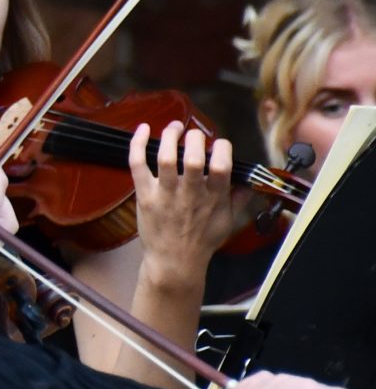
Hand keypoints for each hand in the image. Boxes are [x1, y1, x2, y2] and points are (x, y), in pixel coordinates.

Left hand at [129, 122, 244, 283]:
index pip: (221, 165)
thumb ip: (239, 200)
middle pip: (194, 158)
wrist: (174, 262)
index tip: (218, 144)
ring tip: (174, 126)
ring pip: (166, 159)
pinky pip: (138, 165)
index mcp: (214, 197)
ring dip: (170, 137)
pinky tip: (143, 128)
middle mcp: (190, 193)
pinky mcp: (144, 195)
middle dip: (195, 139)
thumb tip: (250, 183)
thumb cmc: (202, 241)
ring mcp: (165, 194)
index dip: (221, 147)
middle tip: (194, 134)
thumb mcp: (228, 222)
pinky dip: (138, 144)